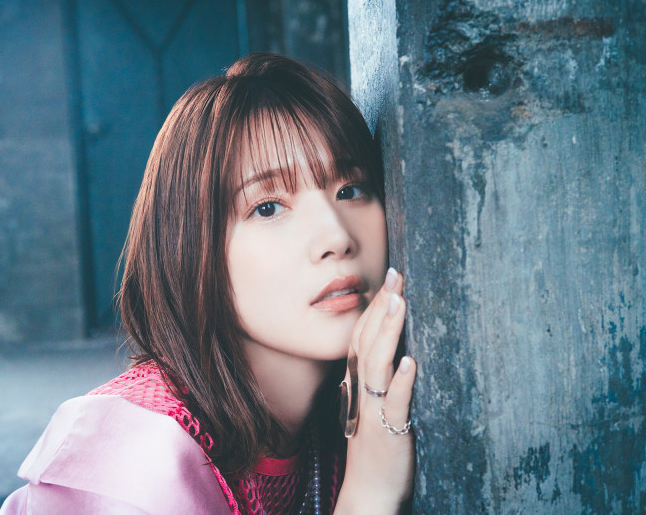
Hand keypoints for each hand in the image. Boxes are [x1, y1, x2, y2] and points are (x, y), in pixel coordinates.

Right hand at [335, 268, 415, 513]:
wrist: (368, 494)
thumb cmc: (377, 451)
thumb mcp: (375, 410)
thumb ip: (380, 383)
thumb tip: (398, 356)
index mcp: (359, 386)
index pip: (362, 338)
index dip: (374, 308)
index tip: (389, 282)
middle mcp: (362, 392)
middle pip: (368, 341)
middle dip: (382, 307)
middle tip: (396, 276)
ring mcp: (374, 411)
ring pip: (377, 364)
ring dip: (388, 332)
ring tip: (399, 303)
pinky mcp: (389, 432)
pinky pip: (394, 404)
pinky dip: (401, 382)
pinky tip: (410, 361)